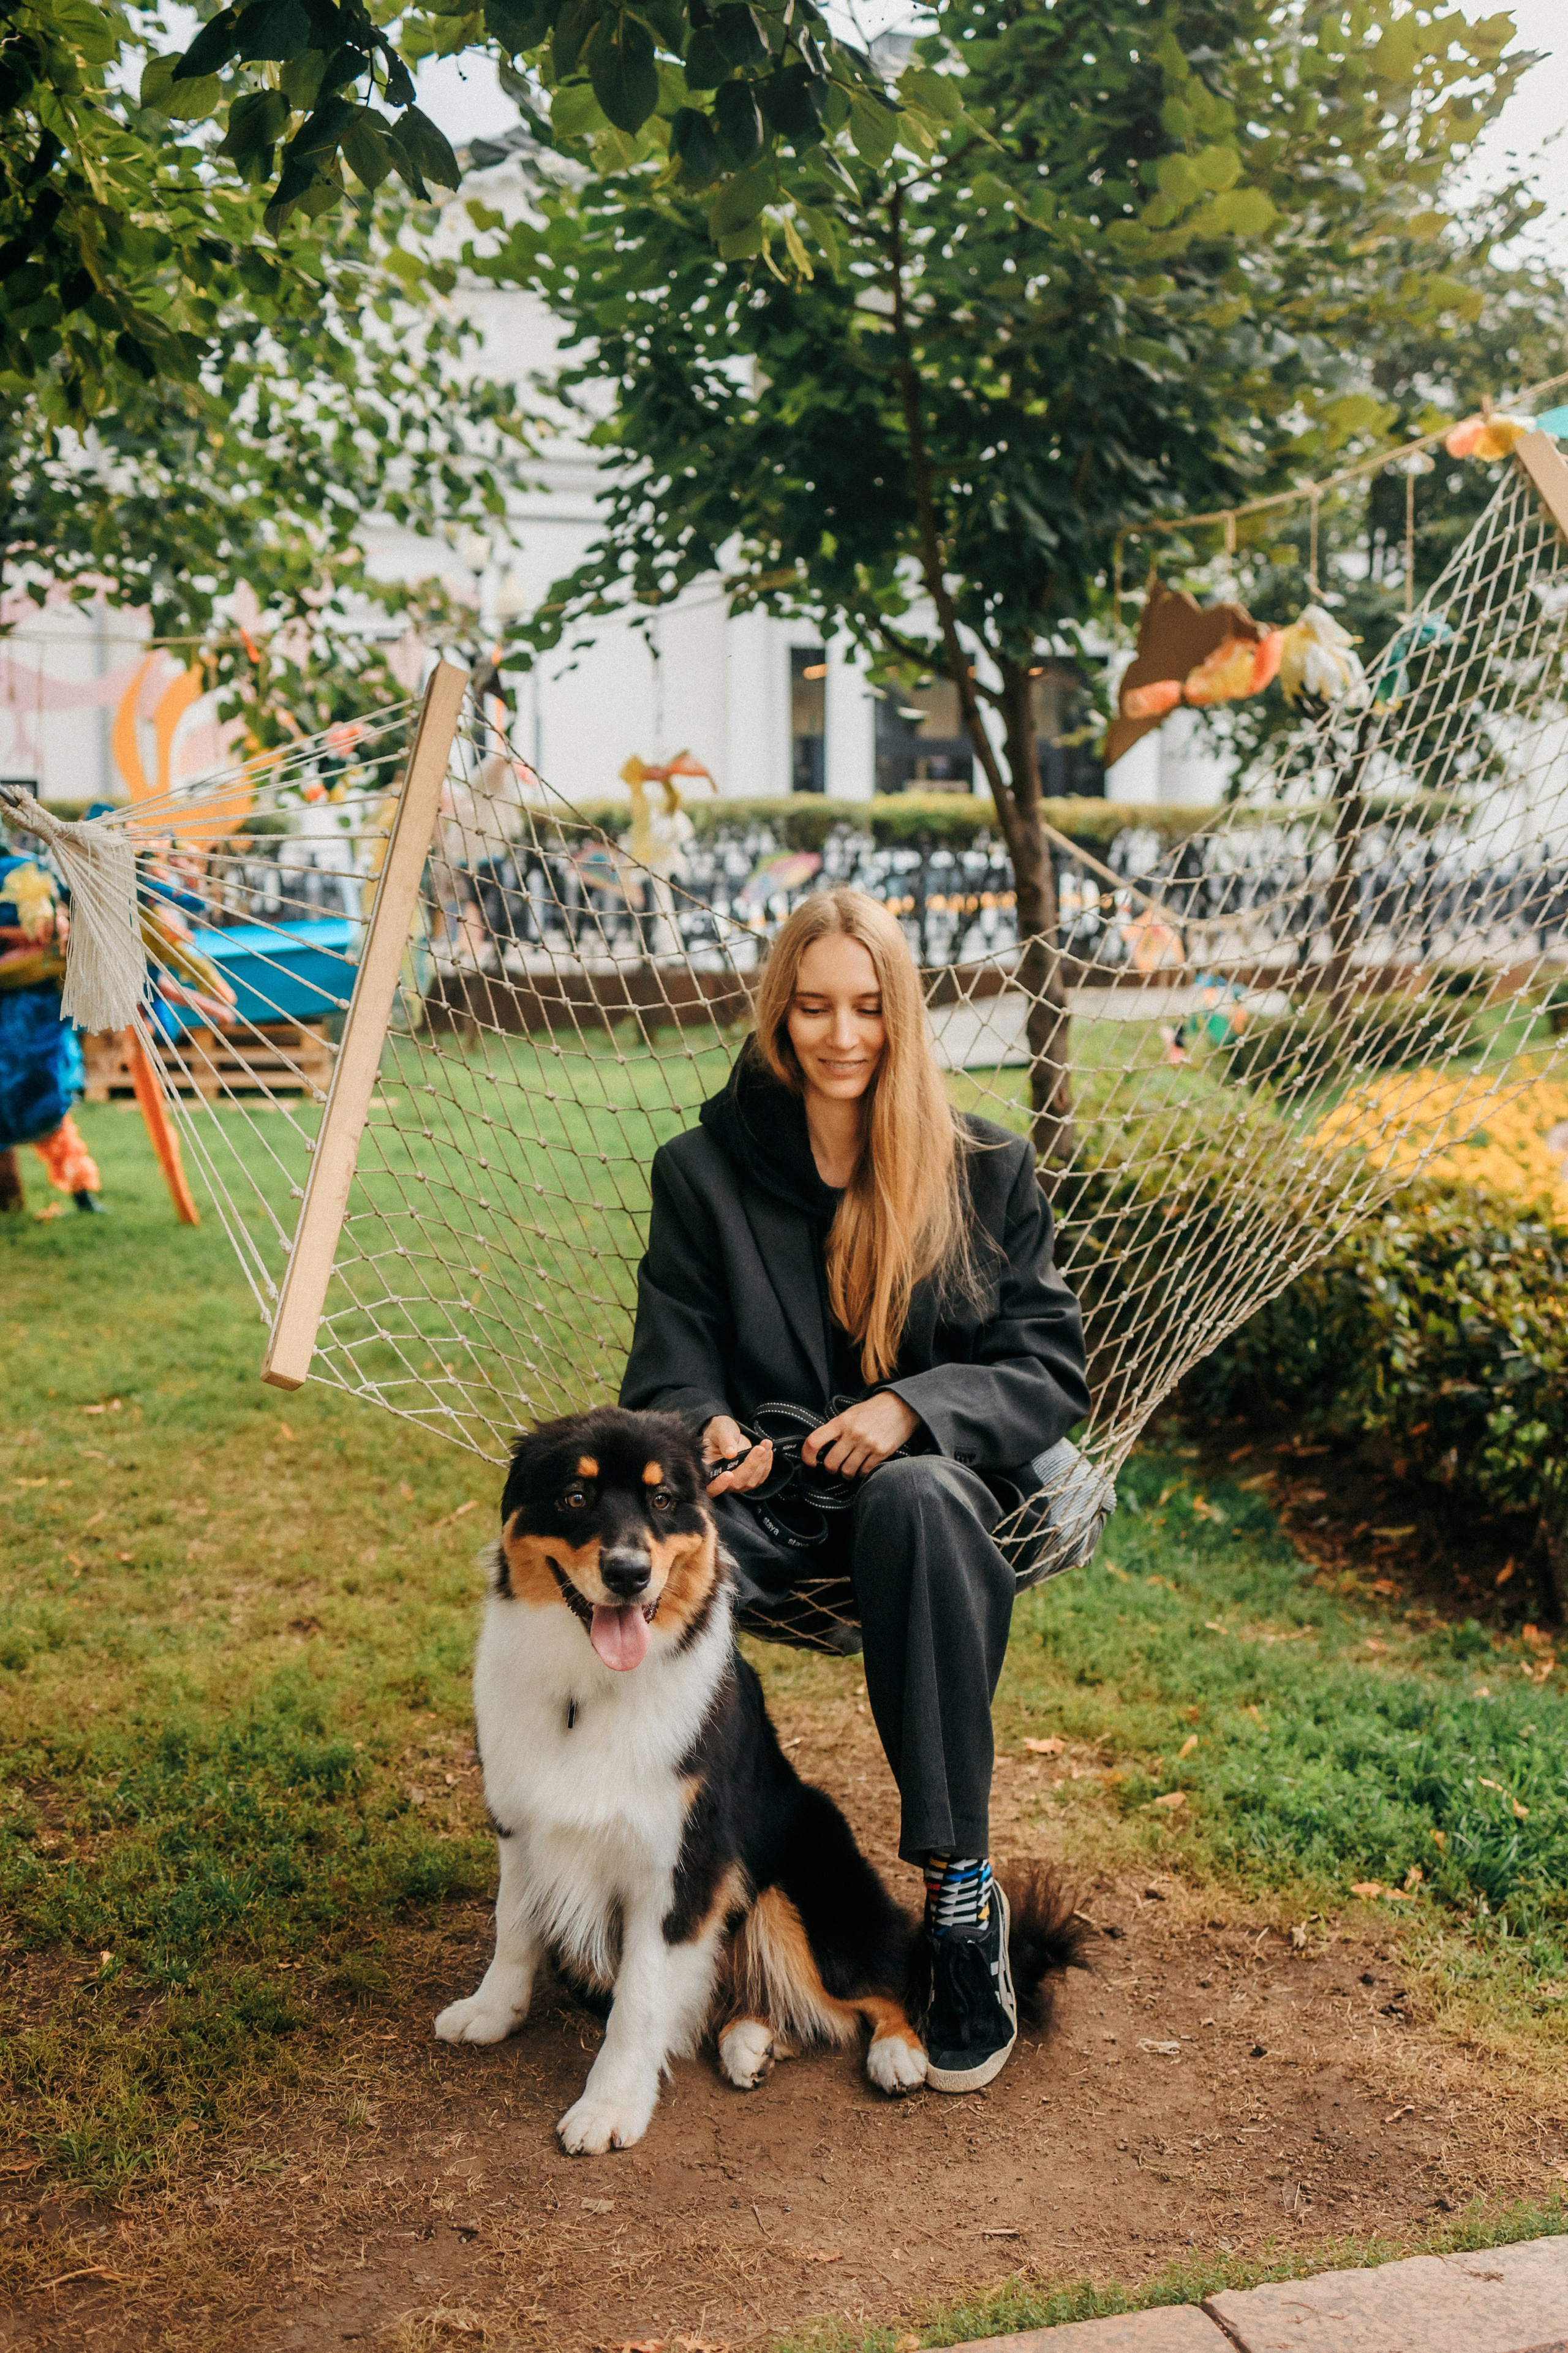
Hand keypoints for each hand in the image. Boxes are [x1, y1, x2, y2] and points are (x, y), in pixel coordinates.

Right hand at [702, 1415, 774, 1496]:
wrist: (727, 1432)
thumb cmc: (719, 1431)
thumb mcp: (720, 1430)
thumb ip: (725, 1441)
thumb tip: (730, 1453)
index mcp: (708, 1469)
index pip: (710, 1487)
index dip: (719, 1485)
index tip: (728, 1474)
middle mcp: (721, 1480)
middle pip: (736, 1483)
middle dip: (750, 1465)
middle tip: (759, 1448)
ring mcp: (735, 1482)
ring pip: (750, 1482)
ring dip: (761, 1463)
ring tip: (766, 1444)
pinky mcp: (747, 1479)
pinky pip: (759, 1478)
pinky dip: (766, 1465)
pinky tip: (768, 1452)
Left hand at [801, 1394, 919, 1478]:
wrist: (902, 1406)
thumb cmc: (873, 1410)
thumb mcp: (850, 1413)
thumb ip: (835, 1429)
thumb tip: (820, 1449)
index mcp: (841, 1422)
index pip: (815, 1441)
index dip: (807, 1456)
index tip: (810, 1462)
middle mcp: (853, 1433)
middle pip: (831, 1463)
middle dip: (831, 1468)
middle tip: (836, 1465)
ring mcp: (868, 1444)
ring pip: (847, 1471)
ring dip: (847, 1474)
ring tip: (850, 1467)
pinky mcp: (882, 1452)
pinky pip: (864, 1472)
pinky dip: (861, 1473)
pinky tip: (863, 1466)